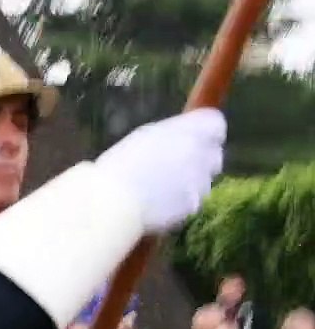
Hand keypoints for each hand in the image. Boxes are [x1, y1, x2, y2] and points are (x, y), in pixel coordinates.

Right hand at [95, 108, 225, 233]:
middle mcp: (201, 153)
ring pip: (203, 181)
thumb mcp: (144, 137)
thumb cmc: (120, 167)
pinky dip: (179, 203)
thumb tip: (184, 137)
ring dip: (188, 183)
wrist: (113, 203)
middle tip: (174, 164)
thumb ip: (172, 135)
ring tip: (156, 188)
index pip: (216, 123)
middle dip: (200, 159)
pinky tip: (156, 204)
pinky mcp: (194, 206)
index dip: (204, 131)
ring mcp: (200, 182)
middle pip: (214, 153)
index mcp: (189, 130)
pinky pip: (192, 202)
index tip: (192, 137)